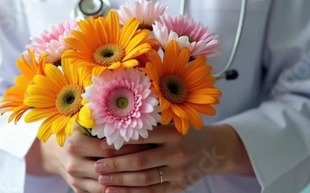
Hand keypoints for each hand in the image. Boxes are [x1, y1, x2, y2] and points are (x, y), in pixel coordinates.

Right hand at [26, 124, 149, 192]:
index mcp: (75, 144)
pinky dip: (119, 191)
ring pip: (106, 187)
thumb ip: (100, 115)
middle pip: (109, 168)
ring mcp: (75, 180)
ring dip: (127, 182)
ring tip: (148, 174)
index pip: (109, 149)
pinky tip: (135, 186)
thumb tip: (127, 106)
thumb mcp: (83, 121)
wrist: (54, 153)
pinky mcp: (79, 191)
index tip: (150, 143)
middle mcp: (73, 164)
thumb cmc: (76, 132)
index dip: (130, 147)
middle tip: (153, 160)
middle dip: (132, 165)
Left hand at [92, 124, 252, 192]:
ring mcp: (178, 171)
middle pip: (140, 161)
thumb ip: (148, 124)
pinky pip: (152, 192)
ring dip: (121, 181)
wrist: (213, 149)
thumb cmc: (184, 132)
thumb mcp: (171, 122)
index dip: (120, 142)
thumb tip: (114, 124)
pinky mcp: (178, 186)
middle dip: (115, 165)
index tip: (100, 144)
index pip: (141, 138)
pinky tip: (116, 192)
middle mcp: (177, 152)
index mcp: (173, 132)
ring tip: (102, 180)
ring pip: (144, 179)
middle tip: (97, 166)